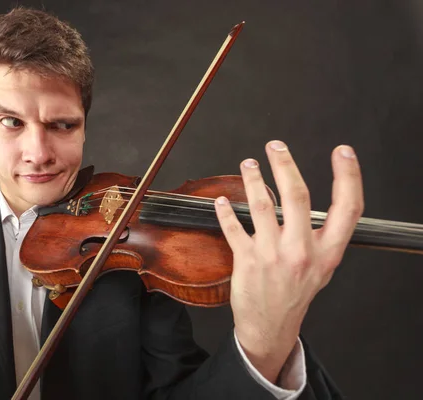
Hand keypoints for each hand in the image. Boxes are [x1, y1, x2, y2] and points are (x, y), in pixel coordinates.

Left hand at [214, 140, 363, 383]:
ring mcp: (274, 255)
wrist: (272, 326)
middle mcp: (303, 251)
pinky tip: (221, 201)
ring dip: (253, 180)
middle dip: (285, 164)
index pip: (347, 208)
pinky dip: (225, 212)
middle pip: (297, 196)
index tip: (342, 153)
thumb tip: (311, 202)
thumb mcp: (322, 267)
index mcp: (327, 251)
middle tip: (275, 146)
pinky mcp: (248, 260)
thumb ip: (323, 236)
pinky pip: (234, 228)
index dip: (348, 177)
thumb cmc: (295, 293)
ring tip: (248, 164)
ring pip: (262, 206)